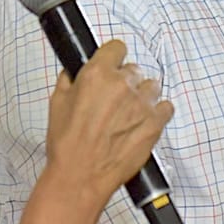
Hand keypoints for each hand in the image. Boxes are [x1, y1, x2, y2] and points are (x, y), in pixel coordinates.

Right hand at [44, 39, 172, 204]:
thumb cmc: (68, 146)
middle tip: (115, 99)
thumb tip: (74, 73)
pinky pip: (166, 107)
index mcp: (97, 75)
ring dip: (142, 96)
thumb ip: (69, 81)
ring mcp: (142, 104)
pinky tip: (144, 121)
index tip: (112, 65)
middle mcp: (123, 85)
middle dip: (125, 81)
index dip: (113, 58)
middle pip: (134, 69)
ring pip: (151, 86)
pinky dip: (157, 112)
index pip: (116, 47)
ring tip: (129, 113)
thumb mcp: (57, 104)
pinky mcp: (155, 123)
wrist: (80, 176)